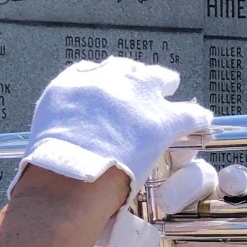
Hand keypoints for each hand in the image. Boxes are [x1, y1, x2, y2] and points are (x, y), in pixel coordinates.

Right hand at [11, 58, 210, 194]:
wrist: (68, 178)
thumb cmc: (49, 167)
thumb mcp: (43, 134)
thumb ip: (57, 124)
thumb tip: (63, 136)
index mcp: (74, 83)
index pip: (92, 71)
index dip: (104, 80)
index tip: (107, 88)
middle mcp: (107, 81)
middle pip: (127, 68)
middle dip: (133, 78)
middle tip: (138, 89)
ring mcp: (137, 97)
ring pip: (160, 79)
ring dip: (164, 85)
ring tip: (170, 90)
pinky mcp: (162, 121)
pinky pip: (189, 113)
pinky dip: (197, 117)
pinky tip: (203, 121)